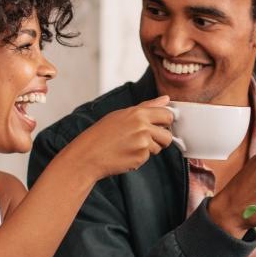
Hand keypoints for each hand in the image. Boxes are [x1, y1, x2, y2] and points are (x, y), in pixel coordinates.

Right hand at [60, 96, 174, 180]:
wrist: (88, 154)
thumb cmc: (102, 134)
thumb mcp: (122, 114)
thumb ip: (147, 106)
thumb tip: (167, 99)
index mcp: (138, 113)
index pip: (167, 115)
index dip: (165, 122)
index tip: (159, 125)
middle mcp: (142, 126)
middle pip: (168, 134)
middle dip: (161, 138)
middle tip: (146, 138)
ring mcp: (142, 143)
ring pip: (159, 147)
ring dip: (150, 148)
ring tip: (131, 146)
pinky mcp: (140, 157)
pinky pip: (148, 157)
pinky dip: (140, 157)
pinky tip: (126, 154)